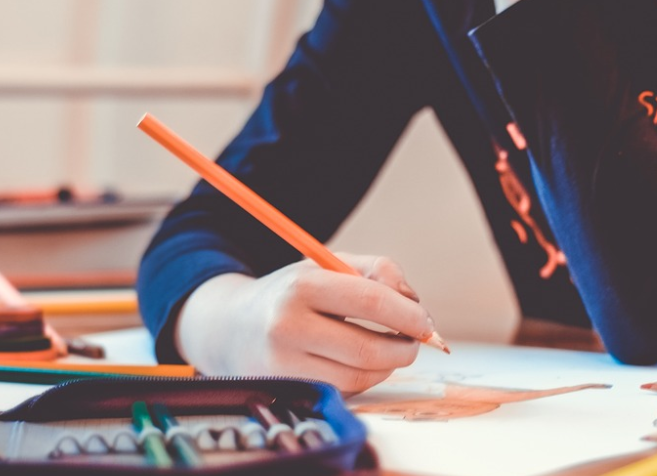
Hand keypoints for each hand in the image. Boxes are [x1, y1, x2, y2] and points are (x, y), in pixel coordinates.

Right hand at [173, 254, 433, 393]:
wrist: (230, 326)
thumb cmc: (292, 293)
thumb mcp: (328, 266)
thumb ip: (379, 271)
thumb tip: (415, 305)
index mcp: (302, 287)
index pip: (372, 302)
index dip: (410, 315)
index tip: (426, 322)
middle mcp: (287, 327)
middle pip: (370, 349)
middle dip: (405, 347)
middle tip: (414, 341)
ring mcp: (284, 365)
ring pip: (360, 377)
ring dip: (387, 366)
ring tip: (388, 349)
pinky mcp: (287, 389)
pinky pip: (343, 391)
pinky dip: (364, 379)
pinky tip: (360, 363)